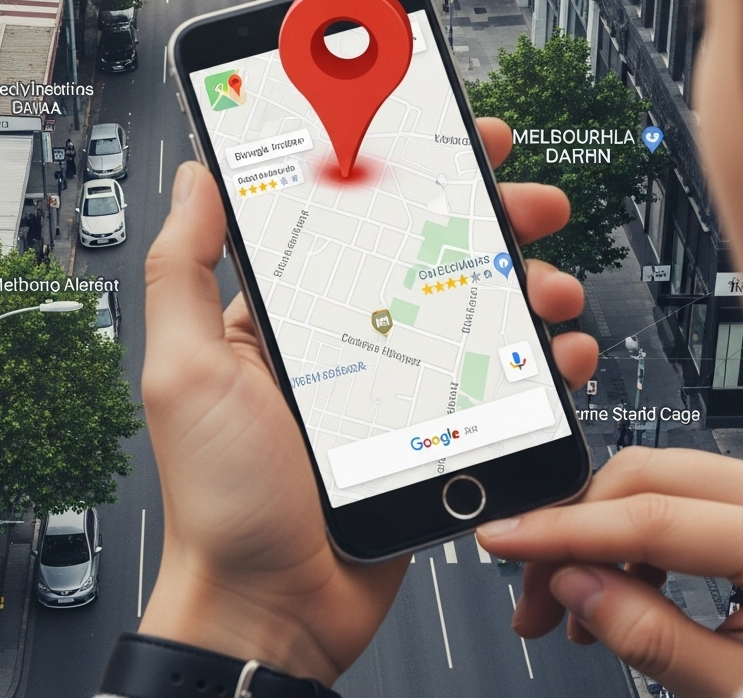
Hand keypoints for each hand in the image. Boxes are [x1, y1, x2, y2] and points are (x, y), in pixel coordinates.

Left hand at [140, 117, 597, 684]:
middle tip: (530, 200)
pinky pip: (497, 383)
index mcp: (288, 314)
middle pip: (428, 255)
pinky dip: (538, 363)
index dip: (402, 172)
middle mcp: (347, 339)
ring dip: (524, 285)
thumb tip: (193, 176)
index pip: (351, 219)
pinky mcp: (434, 431)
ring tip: (551, 286)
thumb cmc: (220, 495)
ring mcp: (396, 386)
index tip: (446, 137)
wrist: (273, 606)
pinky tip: (558, 355)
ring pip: (474, 313)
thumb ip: (183, 267)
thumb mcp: (185, 367)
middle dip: (488, 218)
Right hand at [476, 446, 742, 697]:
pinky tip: (624, 584)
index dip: (560, 530)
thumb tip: (574, 585)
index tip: (503, 539)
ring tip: (575, 602)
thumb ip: (654, 638)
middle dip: (574, 528)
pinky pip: (687, 492)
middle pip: (643, 473)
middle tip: (535, 592)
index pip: (646, 517)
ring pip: (659, 475)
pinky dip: (641, 532)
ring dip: (603, 530)